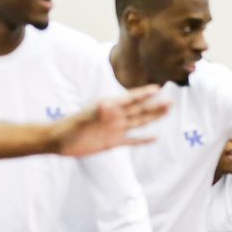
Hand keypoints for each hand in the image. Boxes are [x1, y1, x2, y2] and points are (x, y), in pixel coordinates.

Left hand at [54, 86, 170, 156]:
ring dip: (152, 118)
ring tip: (166, 112)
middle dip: (154, 106)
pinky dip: (143, 139)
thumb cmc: (68, 126)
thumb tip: (107, 105)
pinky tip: (154, 137)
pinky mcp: (112, 142)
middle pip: (139, 110)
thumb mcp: (81, 118)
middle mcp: (114, 117)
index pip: (129, 99)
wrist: (60, 141)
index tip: (157, 89)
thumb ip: (95, 111)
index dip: (143, 94)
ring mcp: (115, 129)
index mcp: (108, 107)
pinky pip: (131, 140)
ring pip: (138, 122)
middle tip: (171, 101)